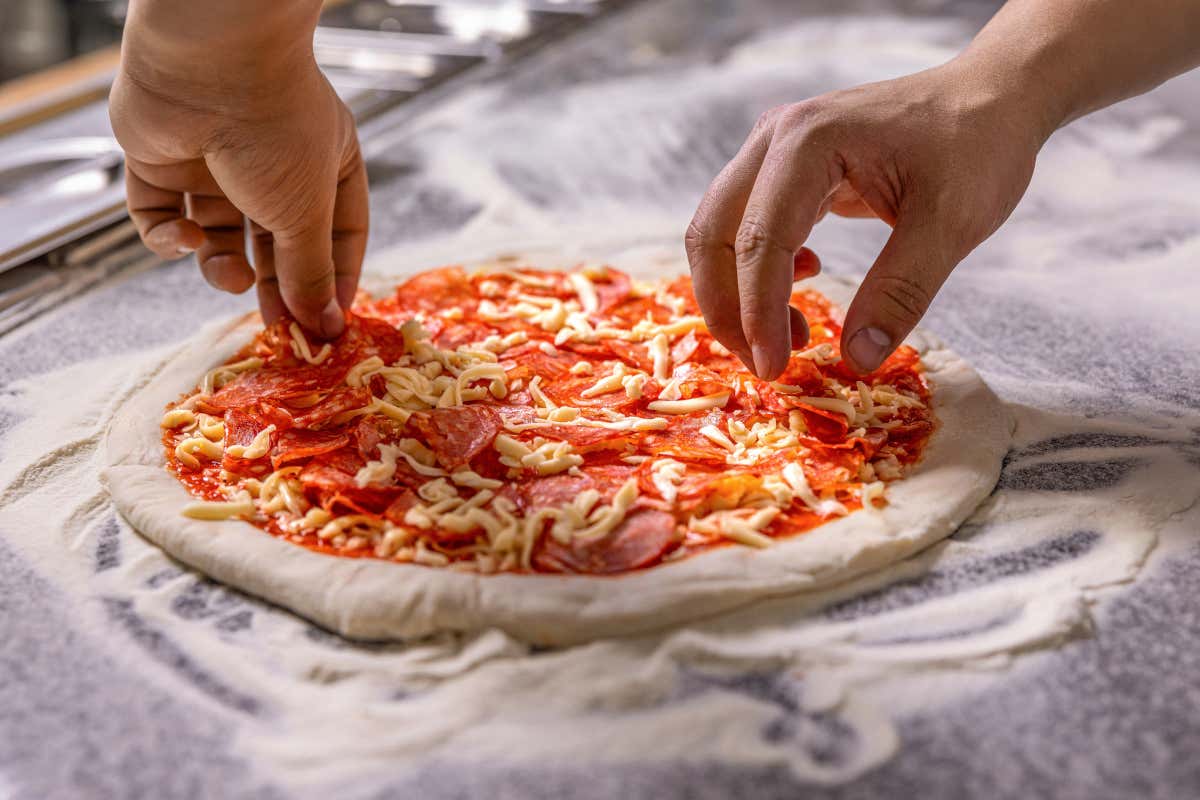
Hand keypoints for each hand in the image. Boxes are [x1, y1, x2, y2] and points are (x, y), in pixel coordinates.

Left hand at [109, 15, 366, 337]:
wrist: (209, 63)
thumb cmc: (277, 128)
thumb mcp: (307, 212)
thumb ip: (311, 272)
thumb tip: (322, 323)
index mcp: (327, 164)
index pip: (338, 234)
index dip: (333, 280)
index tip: (328, 325)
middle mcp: (273, 163)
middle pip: (276, 242)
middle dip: (275, 285)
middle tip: (278, 329)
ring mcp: (215, 162)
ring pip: (218, 235)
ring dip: (221, 266)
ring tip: (231, 277)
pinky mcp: (162, 161)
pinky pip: (161, 214)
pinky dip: (169, 236)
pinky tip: (183, 235)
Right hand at [686, 62, 1046, 377]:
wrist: (991, 97)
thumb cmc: (978, 147)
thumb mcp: (951, 224)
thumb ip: (900, 291)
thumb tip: (857, 359)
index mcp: (808, 142)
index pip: (762, 240)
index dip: (760, 313)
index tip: (775, 369)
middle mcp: (775, 139)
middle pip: (713, 234)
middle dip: (728, 308)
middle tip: (766, 363)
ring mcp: (772, 150)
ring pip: (719, 232)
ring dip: (738, 293)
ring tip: (793, 333)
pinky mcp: (782, 168)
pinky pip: (744, 226)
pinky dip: (757, 270)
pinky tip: (807, 279)